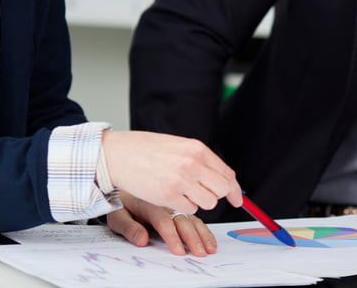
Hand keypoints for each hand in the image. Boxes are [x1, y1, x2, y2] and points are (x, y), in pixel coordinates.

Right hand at [101, 130, 242, 213]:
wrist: (119, 154)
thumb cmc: (146, 149)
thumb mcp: (179, 146)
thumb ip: (200, 160)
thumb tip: (223, 179)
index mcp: (197, 149)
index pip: (227, 173)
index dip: (234, 190)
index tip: (237, 200)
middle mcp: (192, 164)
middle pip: (221, 190)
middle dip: (215, 195)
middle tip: (201, 192)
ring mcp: (181, 181)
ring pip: (208, 203)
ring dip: (198, 201)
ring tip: (181, 190)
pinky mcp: (169, 196)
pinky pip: (190, 209)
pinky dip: (183, 206)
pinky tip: (170, 194)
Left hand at [107, 191, 218, 255]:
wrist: (126, 183)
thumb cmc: (122, 204)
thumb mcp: (117, 215)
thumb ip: (129, 228)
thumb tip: (142, 240)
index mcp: (150, 205)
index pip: (163, 222)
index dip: (172, 237)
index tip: (179, 252)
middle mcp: (167, 204)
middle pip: (182, 221)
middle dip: (192, 238)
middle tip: (199, 253)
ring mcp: (176, 205)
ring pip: (193, 219)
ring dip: (203, 234)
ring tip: (209, 249)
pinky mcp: (182, 207)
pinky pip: (197, 217)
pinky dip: (205, 229)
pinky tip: (211, 239)